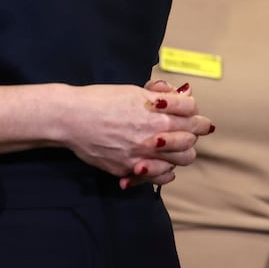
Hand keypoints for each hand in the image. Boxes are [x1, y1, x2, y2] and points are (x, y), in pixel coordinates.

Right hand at [59, 80, 212, 187]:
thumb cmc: (101, 100)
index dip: (196, 114)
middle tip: (187, 130)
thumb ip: (162, 95)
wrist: (72, 118)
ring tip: (174, 147)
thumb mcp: (135, 91)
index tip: (195, 117)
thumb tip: (184, 94)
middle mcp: (156, 136)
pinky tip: (162, 164)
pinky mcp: (130, 169)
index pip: (193, 114)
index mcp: (159, 113)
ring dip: (181, 152)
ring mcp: (144, 155)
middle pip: (191, 139)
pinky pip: (160, 176)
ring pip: (181, 160)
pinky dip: (164, 172)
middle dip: (192, 133)